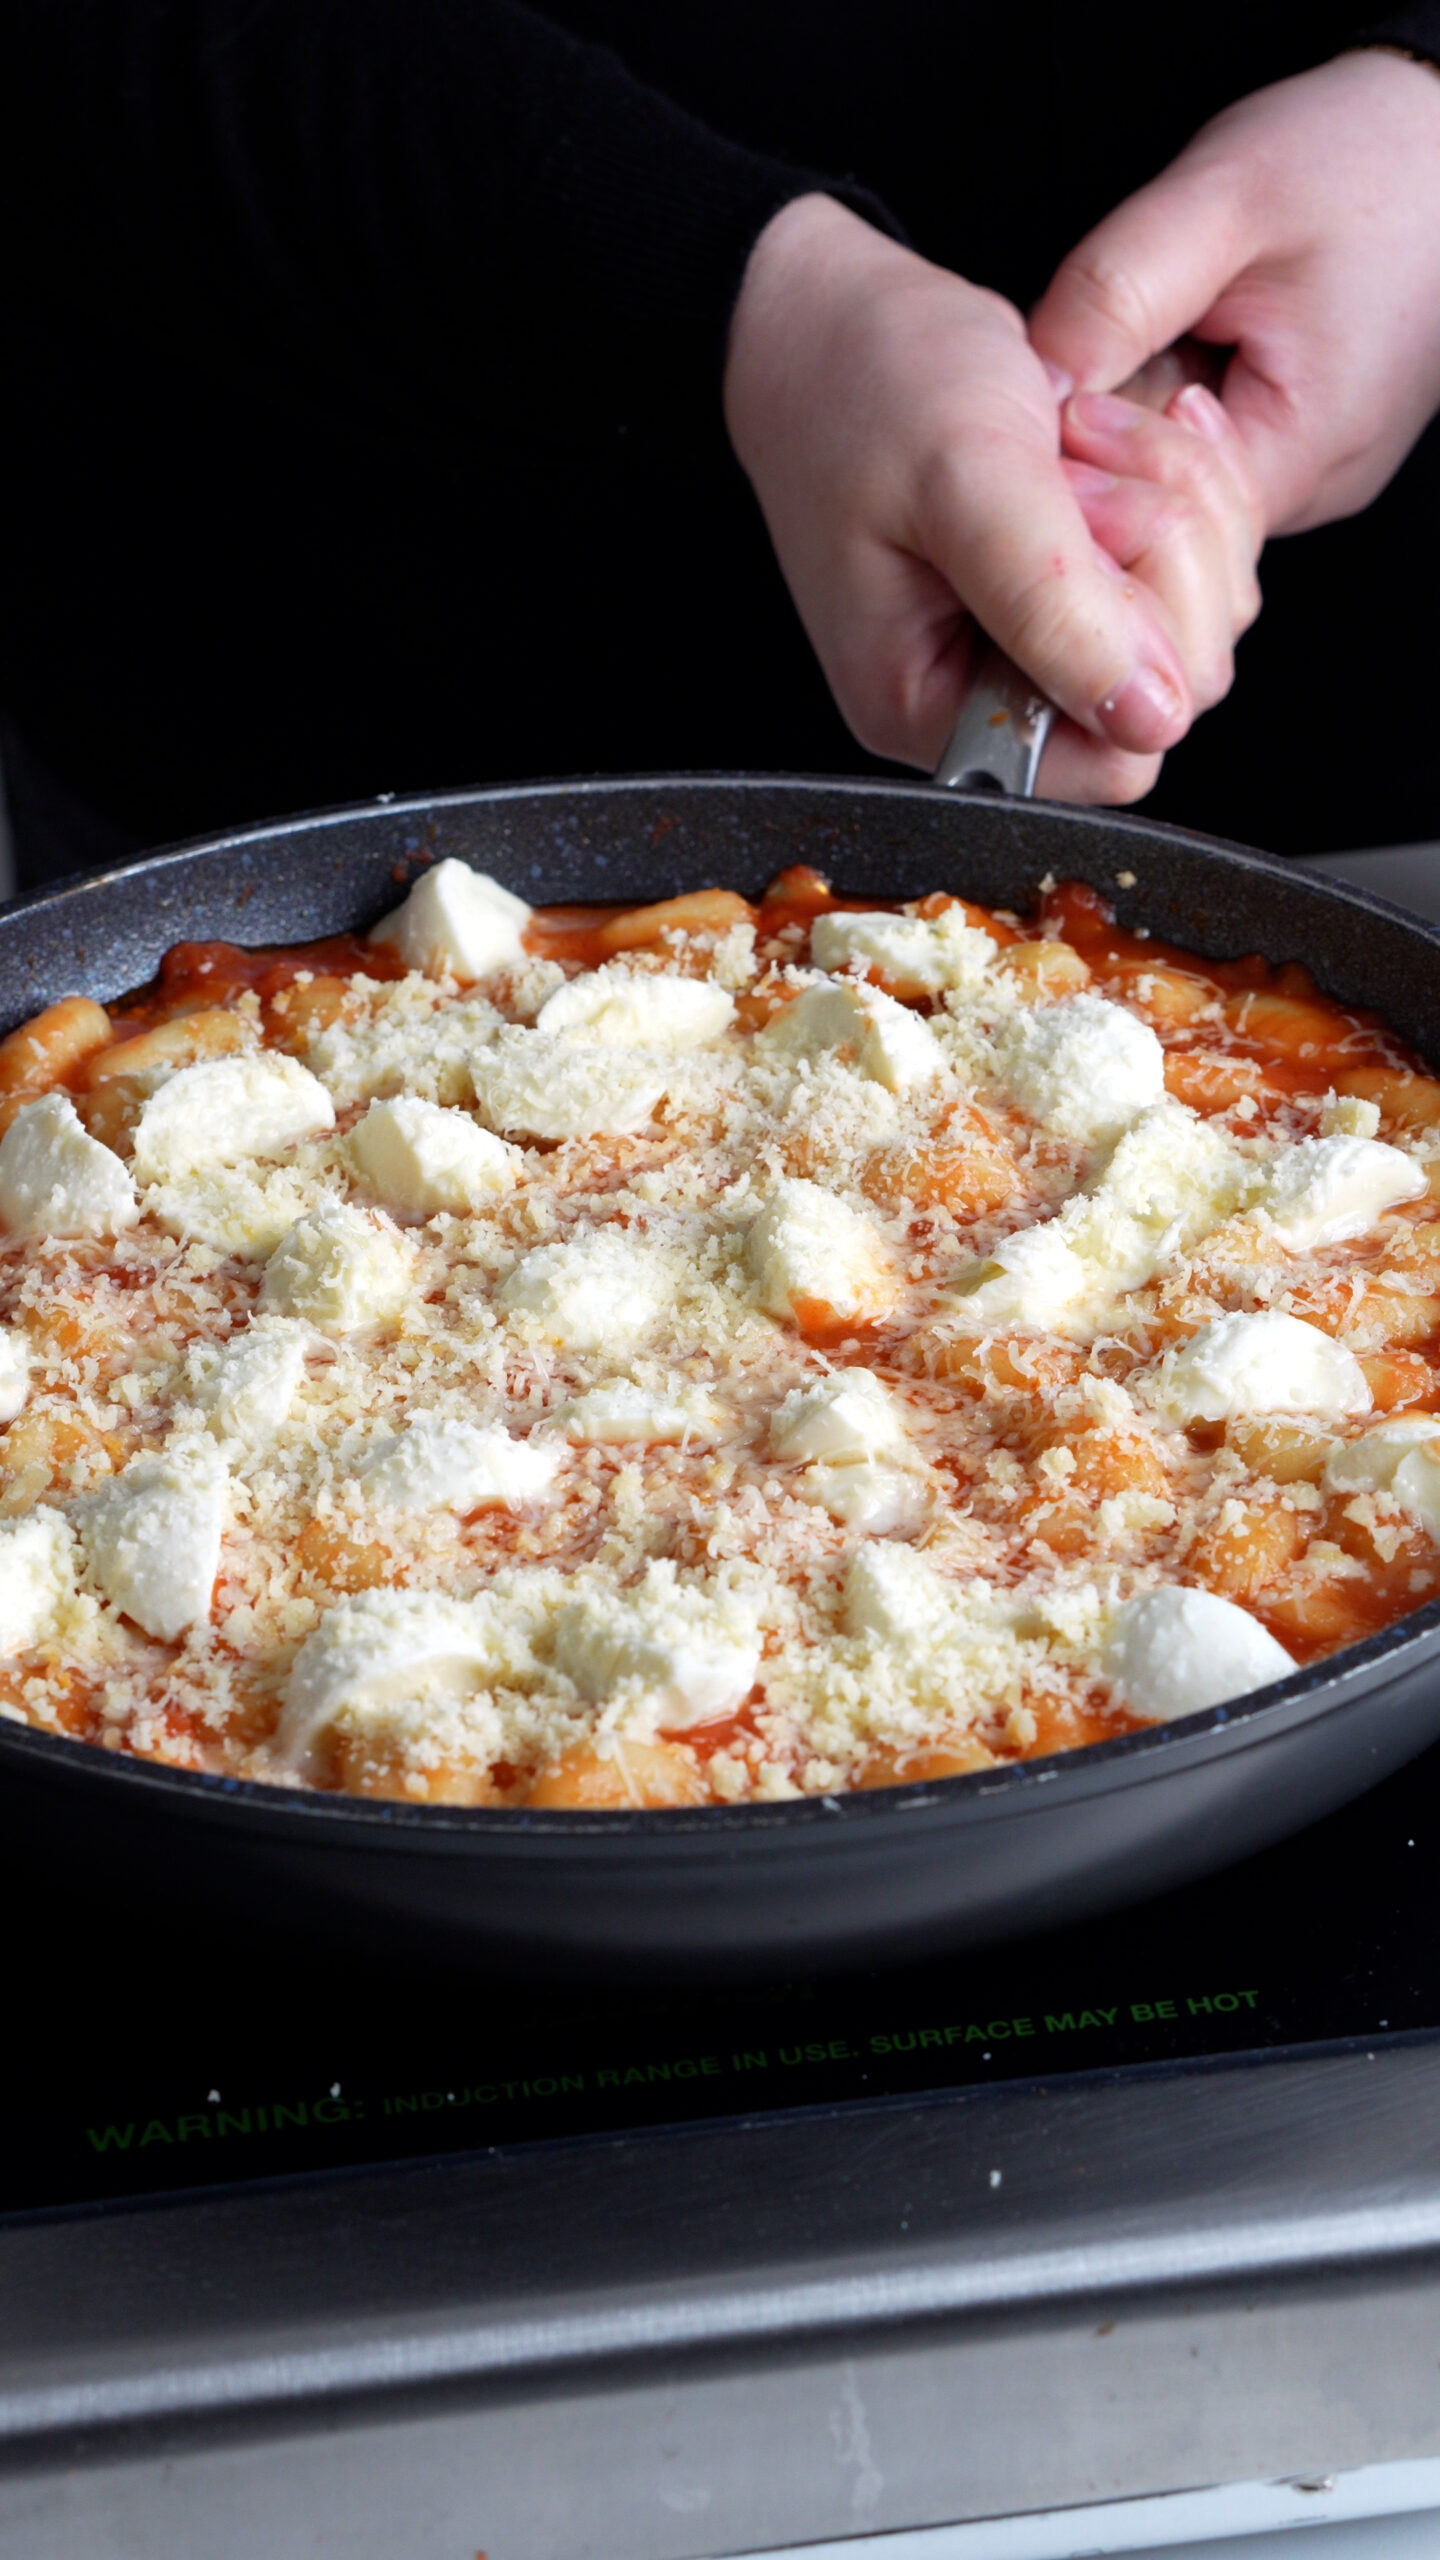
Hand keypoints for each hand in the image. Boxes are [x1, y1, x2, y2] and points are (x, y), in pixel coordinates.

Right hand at [724, 194, 1260, 801]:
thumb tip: (1148, 718)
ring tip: (1077, 435)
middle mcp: (997, 697)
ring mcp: (1046, 642)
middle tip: (1074, 463)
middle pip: (1178, 685)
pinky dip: (1181, 481)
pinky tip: (1112, 431)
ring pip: (1203, 617)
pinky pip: (1199, 564)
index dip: (1138, 640)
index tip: (1081, 525)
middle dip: (1160, 551)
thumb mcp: (964, 479)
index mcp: (937, 711)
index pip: (1113, 756)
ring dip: (1173, 500)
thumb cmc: (864, 385)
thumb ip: (1052, 606)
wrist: (835, 314)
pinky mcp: (1084, 588)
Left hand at [1030, 50, 1439, 536]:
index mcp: (1298, 450)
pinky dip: (1173, 404)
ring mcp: (1310, 477)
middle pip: (1159, 516)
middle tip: (1093, 346)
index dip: (1081, 457)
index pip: (1148, 518)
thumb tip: (1033, 379)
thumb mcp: (1223, 200)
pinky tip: (1187, 343)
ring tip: (1160, 330)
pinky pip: (1210, 456)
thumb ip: (1118, 290)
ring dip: (1138, 416)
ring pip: (1178, 487)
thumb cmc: (1361, 154)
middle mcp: (1310, 489)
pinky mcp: (1302, 450)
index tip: (1050, 384)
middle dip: (1104, 437)